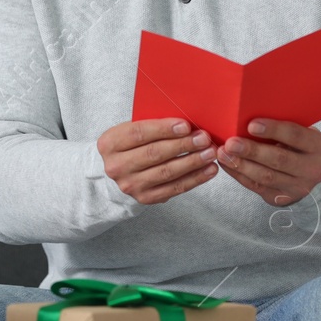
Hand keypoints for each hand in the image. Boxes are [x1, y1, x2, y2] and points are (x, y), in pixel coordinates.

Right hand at [97, 118, 219, 204]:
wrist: (120, 171)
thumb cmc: (131, 144)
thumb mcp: (131, 129)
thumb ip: (152, 124)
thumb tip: (187, 122)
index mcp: (110, 143)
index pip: (138, 134)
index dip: (163, 129)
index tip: (186, 125)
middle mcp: (116, 166)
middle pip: (154, 154)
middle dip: (183, 145)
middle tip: (204, 138)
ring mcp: (130, 185)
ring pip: (166, 172)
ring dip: (192, 162)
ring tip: (210, 153)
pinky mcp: (145, 198)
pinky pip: (174, 188)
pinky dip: (195, 179)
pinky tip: (209, 170)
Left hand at [215, 119, 320, 206]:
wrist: (307, 172)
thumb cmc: (297, 144)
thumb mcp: (300, 132)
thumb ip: (283, 126)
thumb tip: (248, 113)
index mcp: (319, 146)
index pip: (296, 136)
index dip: (274, 130)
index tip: (251, 125)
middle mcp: (312, 168)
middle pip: (280, 159)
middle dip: (252, 151)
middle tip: (231, 143)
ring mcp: (298, 186)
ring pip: (266, 176)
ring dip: (242, 165)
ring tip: (224, 154)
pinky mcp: (282, 198)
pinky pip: (257, 187)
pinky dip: (239, 175)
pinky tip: (227, 164)